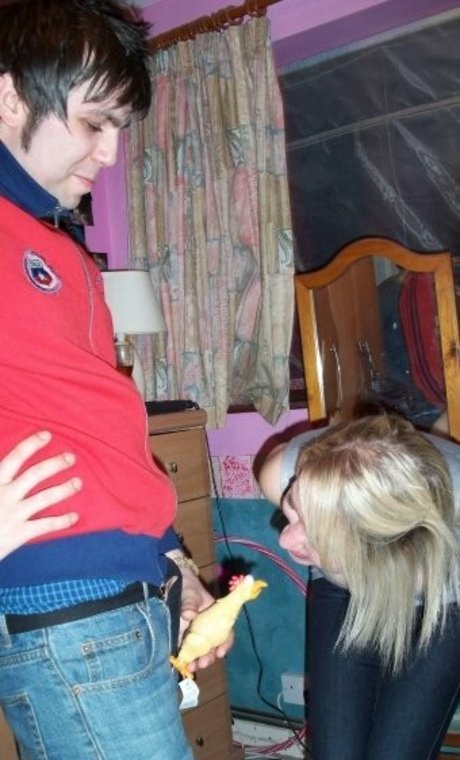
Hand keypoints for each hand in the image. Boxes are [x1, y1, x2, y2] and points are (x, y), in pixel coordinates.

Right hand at [0, 431, 80, 559]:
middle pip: (36, 474)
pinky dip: (61, 521)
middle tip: (71, 457)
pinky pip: (45, 525)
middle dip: (55, 464)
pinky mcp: (18, 534)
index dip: (32, 444)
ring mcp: (13, 514)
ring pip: (45, 497)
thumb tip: (3, 466)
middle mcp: (5, 495)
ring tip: (78, 483)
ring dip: (64, 489)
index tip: (46, 435)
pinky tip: (74, 517)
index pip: (15, 457)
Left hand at [179, 566, 233, 672]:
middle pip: (213, 644)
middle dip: (209, 656)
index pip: (226, 631)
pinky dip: (186, 656)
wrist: (173, 581)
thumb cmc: (187, 585)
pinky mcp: (182, 634)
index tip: (221, 653)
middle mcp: (207, 625)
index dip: (225, 643)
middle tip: (203, 663)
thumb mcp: (190, 592)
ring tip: (192, 667)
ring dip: (198, 659)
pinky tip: (182, 663)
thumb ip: (190, 602)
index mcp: (215, 615)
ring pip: (200, 648)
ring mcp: (194, 631)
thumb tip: (189, 614)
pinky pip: (186, 647)